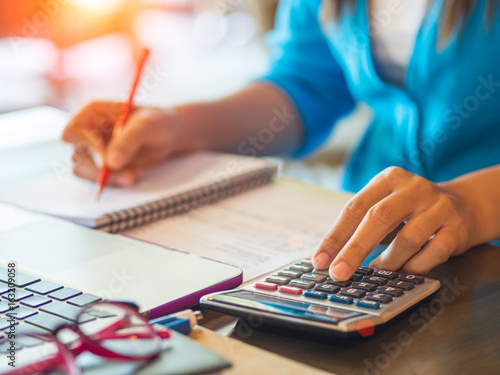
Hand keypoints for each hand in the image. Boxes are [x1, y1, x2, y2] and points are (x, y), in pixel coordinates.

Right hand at [62, 102, 197, 185]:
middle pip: (77, 155)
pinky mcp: (101, 165)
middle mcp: (87, 131)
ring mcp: (92, 150)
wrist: (169, 135)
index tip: (107, 161)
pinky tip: (134, 174)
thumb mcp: (146, 126)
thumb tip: (110, 163)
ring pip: (84, 170)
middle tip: (127, 175)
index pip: (73, 132)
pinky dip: (114, 181)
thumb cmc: (157, 122)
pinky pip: (97, 179)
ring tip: (135, 174)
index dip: (86, 147)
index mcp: (91, 113)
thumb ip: (128, 141)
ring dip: (109, 178)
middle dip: (100, 170)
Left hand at [312, 167, 477, 279]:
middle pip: (378, 218)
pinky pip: (432, 253)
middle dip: (354, 250)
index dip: (335, 236)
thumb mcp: (385, 206)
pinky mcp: (456, 227)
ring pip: (408, 238)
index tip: (320, 260)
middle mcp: (413, 188)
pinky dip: (415, 266)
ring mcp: (438, 206)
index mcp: (388, 179)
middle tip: (338, 273)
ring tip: (380, 269)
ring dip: (389, 261)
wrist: (464, 205)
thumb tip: (330, 258)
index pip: (355, 207)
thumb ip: (361, 226)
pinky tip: (406, 270)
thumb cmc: (410, 211)